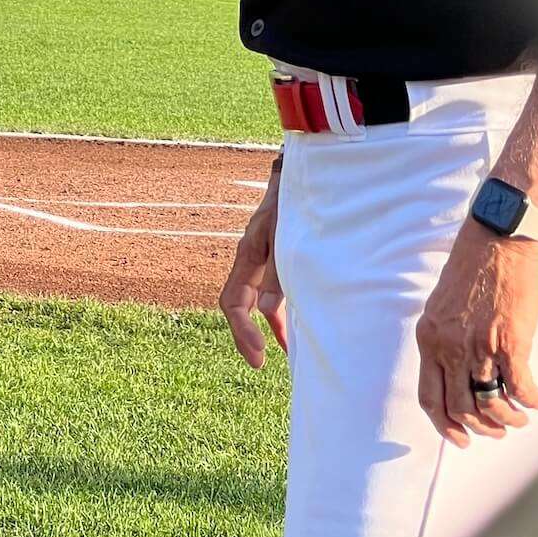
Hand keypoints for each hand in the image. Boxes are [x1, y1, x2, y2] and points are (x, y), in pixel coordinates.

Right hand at [219, 175, 286, 368]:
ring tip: (289, 350)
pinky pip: (273, 290)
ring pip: (256, 300)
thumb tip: (265, 311)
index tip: (259, 355)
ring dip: (269, 325)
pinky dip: (282, 309)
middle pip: (239, 306)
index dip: (241, 331)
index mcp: (247, 255)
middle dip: (248, 335)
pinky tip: (297, 322)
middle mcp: (251, 261)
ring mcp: (263, 260)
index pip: (232, 302)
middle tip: (261, 363)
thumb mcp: (286, 236)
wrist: (305, 173)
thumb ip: (276, 273)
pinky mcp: (278, 258)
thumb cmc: (294, 202)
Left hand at [416, 220, 537, 448]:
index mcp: (429, 337)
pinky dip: (530, 400)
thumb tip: (456, 366)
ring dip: (507, 419)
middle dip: (481, 427)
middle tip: (498, 431)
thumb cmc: (475, 263)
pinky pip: (519, 387)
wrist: (499, 236)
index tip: (460, 438)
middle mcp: (449, 347)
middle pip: (461, 408)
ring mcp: (479, 347)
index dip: (445, 425)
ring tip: (520, 418)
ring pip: (490, 403)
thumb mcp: (443, 303)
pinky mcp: (510, 341)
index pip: (430, 397)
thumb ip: (445, 336)